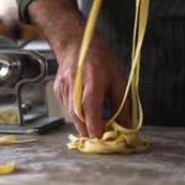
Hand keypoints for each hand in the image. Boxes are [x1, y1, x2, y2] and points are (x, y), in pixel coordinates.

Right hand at [28, 0, 130, 138]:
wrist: (76, 43)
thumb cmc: (100, 58)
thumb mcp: (117, 78)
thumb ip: (121, 103)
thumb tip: (126, 125)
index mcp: (92, 77)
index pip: (90, 106)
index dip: (94, 125)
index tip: (101, 139)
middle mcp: (74, 82)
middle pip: (77, 114)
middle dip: (87, 130)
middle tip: (99, 140)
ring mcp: (63, 86)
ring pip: (71, 113)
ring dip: (82, 124)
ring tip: (94, 127)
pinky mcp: (57, 89)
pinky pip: (67, 108)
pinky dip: (76, 114)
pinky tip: (84, 112)